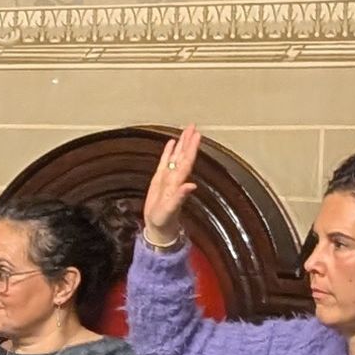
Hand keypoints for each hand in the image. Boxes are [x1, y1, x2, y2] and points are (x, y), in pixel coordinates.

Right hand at [140, 126, 203, 249]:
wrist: (158, 227)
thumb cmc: (165, 220)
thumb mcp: (171, 209)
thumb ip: (181, 196)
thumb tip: (192, 185)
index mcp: (178, 182)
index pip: (187, 161)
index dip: (192, 148)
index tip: (196, 135)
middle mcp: (175, 177)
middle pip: (183, 155)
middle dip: (188, 141)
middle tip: (192, 127)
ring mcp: (168, 178)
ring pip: (176, 156)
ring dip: (181, 144)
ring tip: (185, 131)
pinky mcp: (159, 180)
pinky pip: (165, 162)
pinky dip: (168, 152)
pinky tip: (171, 143)